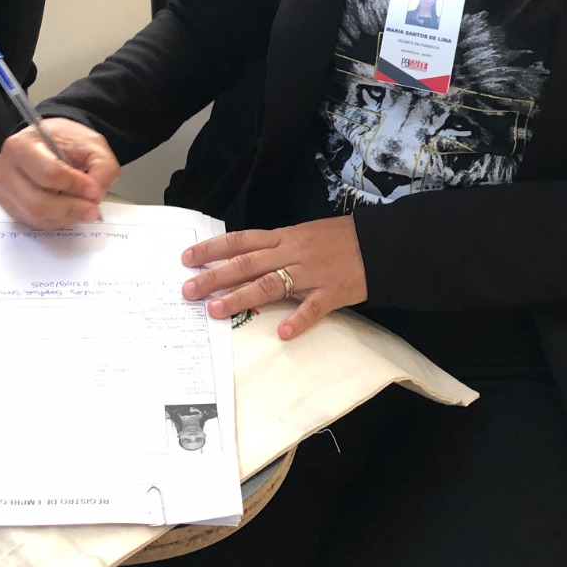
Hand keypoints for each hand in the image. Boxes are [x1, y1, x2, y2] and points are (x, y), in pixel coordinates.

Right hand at [0, 119, 119, 227]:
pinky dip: (56, 220)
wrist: (45, 143)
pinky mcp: (6, 206)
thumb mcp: (92, 144)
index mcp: (20, 146)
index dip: (75, 186)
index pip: (48, 173)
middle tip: (93, 209)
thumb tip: (95, 196)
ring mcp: (1, 190)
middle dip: (71, 209)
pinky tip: (68, 210)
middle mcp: (3, 169)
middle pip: (38, 202)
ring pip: (35, 216)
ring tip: (83, 208)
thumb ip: (102, 168)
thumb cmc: (64, 141)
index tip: (94, 190)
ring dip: (65, 217)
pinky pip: (33, 222)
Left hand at [181, 216, 366, 340]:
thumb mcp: (304, 233)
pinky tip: (281, 333)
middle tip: (189, 290)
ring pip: (271, 284)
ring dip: (241, 297)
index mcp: (284, 236)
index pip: (241, 240)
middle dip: (215, 277)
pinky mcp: (332, 292)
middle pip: (247, 264)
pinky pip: (312, 308)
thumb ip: (276, 246)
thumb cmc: (339, 238)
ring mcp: (312, 273)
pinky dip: (297, 321)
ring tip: (216, 310)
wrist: (378, 243)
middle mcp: (293, 252)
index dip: (213, 249)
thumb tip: (244, 259)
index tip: (187, 259)